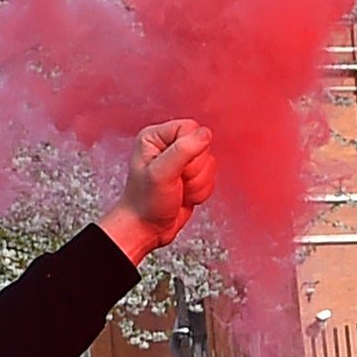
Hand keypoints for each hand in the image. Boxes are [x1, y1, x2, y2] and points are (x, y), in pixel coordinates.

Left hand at [97, 120, 216, 263]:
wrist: (147, 228)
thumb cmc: (145, 202)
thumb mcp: (161, 174)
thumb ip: (182, 151)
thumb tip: (204, 134)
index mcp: (155, 137)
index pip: (190, 127)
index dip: (191, 148)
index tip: (177, 166)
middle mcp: (168, 146)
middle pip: (203, 146)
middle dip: (194, 170)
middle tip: (176, 182)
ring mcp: (181, 161)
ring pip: (209, 163)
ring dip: (198, 183)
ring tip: (179, 190)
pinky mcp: (192, 175)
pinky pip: (211, 177)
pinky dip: (201, 190)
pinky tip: (185, 195)